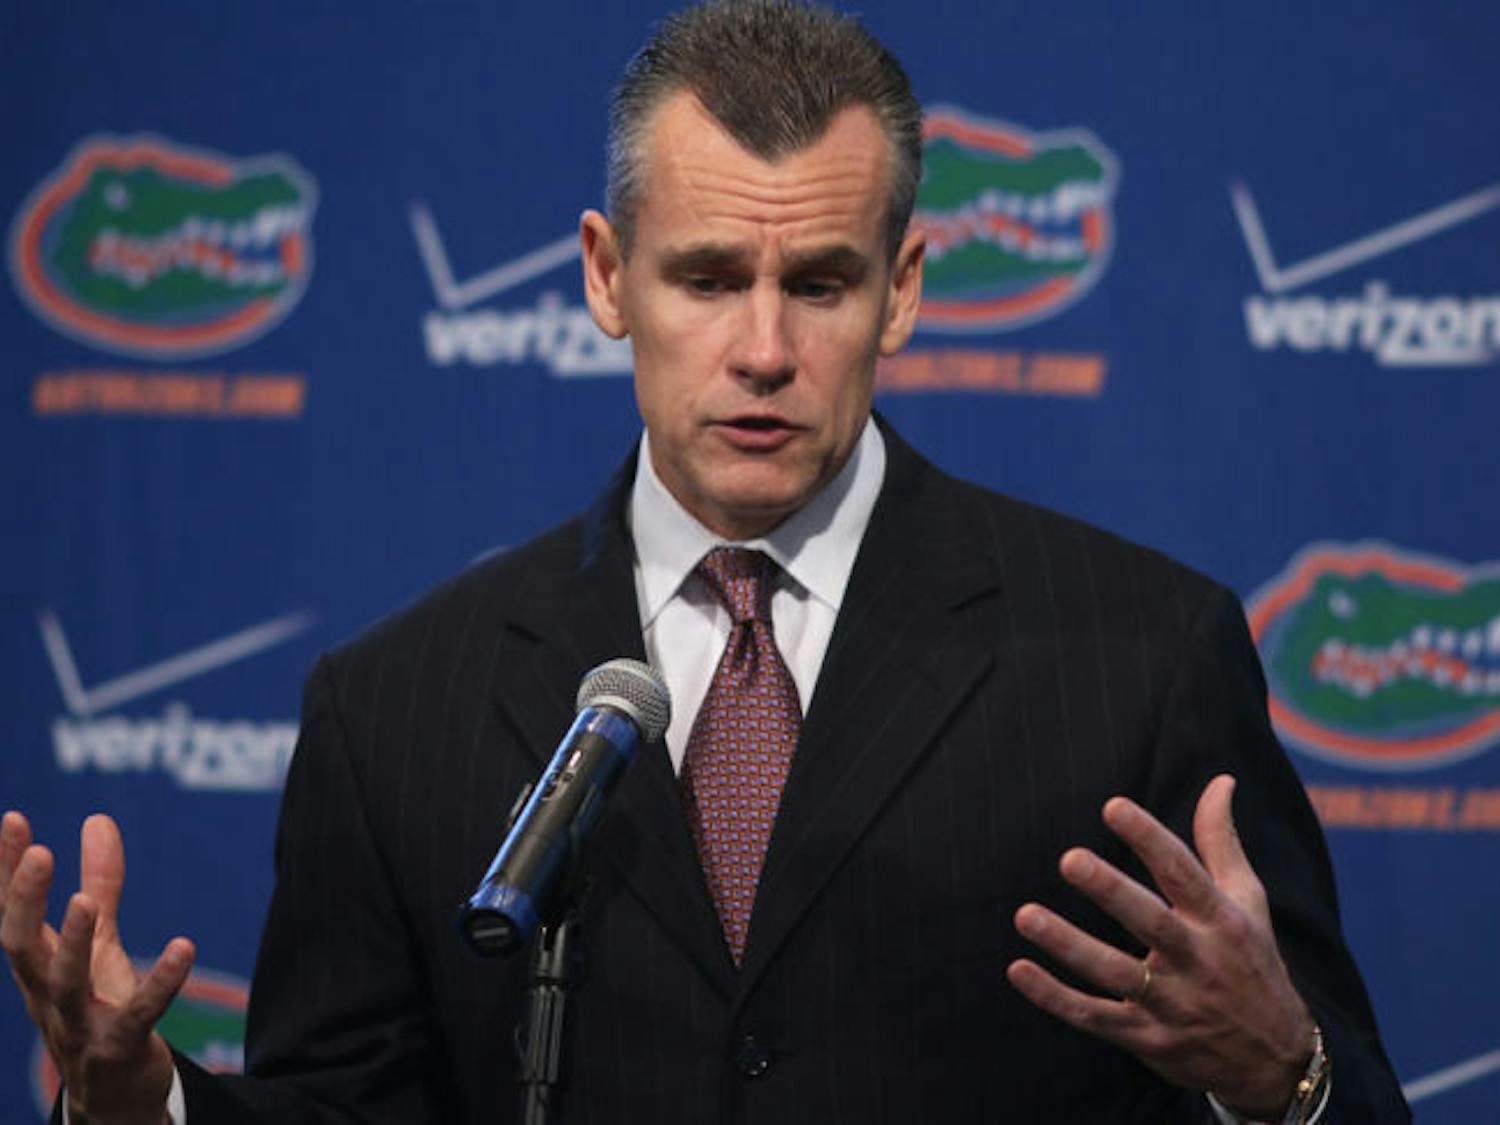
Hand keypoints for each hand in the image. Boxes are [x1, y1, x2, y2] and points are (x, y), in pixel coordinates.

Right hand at [0, 811, 193, 1123]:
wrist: (112, 1095)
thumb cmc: (97, 1006)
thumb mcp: (98, 943)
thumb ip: (101, 883)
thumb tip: (99, 819)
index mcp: (37, 966)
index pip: (10, 913)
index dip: (6, 870)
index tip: (13, 818)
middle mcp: (46, 994)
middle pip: (19, 946)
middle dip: (23, 900)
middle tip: (38, 853)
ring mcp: (79, 1024)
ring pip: (64, 984)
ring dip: (71, 942)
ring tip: (84, 900)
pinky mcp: (120, 1047)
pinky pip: (140, 1014)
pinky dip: (161, 982)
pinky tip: (184, 948)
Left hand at [1006, 775, 1314, 1119]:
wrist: (1277, 1062)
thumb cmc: (1251, 962)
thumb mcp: (1247, 902)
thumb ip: (1221, 841)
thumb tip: (1220, 780)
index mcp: (1220, 920)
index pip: (1184, 873)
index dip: (1149, 838)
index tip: (1113, 807)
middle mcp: (1196, 960)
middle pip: (1150, 921)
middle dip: (1110, 891)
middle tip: (1069, 859)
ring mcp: (1171, 1003)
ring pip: (1115, 973)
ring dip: (1068, 946)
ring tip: (1025, 915)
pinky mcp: (1147, 1038)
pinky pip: (1094, 1017)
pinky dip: (1055, 997)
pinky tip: (1018, 969)